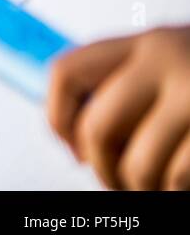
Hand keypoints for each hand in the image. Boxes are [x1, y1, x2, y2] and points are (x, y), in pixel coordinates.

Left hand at [46, 25, 189, 189]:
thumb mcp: (177, 66)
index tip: (73, 146)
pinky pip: (177, 178)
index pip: (67, 71)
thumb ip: (133, 85)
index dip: (57, 116)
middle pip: (97, 127)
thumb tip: (78, 138)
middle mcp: (168, 59)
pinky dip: (175, 192)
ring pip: (139, 165)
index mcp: (147, 43)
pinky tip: (183, 184)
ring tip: (159, 187)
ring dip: (143, 189)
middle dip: (103, 169)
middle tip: (117, 183)